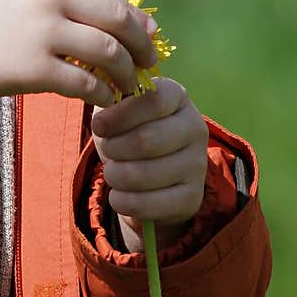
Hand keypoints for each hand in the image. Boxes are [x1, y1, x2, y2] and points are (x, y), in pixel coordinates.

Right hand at [0, 0, 157, 106]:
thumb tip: (113, 7)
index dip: (130, 16)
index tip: (142, 34)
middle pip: (117, 19)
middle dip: (141, 43)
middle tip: (150, 62)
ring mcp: (44, 31)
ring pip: (110, 52)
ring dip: (128, 73)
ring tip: (130, 86)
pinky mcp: (36, 68)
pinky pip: (88, 84)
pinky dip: (105, 94)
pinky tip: (106, 100)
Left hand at [91, 78, 208, 250]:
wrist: (151, 175)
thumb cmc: (129, 130)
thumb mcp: (119, 108)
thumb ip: (109, 97)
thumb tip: (100, 93)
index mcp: (178, 97)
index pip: (153, 100)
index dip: (120, 114)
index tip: (98, 125)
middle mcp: (195, 127)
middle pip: (148, 139)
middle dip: (114, 148)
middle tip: (106, 150)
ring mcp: (198, 164)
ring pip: (146, 174)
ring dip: (116, 176)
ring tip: (111, 173)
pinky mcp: (193, 197)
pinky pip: (151, 204)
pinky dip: (125, 201)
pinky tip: (118, 196)